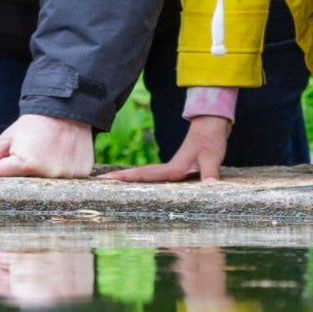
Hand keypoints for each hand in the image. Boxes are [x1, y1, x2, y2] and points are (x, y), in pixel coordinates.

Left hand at [0, 113, 96, 178]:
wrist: (66, 109)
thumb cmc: (31, 126)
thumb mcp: (5, 141)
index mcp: (26, 164)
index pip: (5, 175)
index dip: (7, 163)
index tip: (17, 149)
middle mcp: (48, 174)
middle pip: (26, 183)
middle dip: (26, 172)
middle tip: (35, 151)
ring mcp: (67, 176)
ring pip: (47, 184)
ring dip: (45, 173)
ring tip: (50, 152)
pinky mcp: (82, 175)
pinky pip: (67, 183)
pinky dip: (63, 172)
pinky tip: (64, 156)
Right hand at [110, 115, 228, 182]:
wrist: (212, 124)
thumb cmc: (211, 140)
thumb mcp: (212, 157)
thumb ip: (210, 173)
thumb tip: (211, 186)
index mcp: (173, 167)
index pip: (145, 175)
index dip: (126, 178)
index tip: (107, 178)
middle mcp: (169, 168)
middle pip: (140, 174)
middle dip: (120, 178)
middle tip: (99, 181)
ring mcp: (172, 167)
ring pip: (147, 175)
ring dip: (130, 178)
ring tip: (113, 184)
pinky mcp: (177, 168)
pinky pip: (157, 176)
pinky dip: (145, 180)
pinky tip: (141, 185)